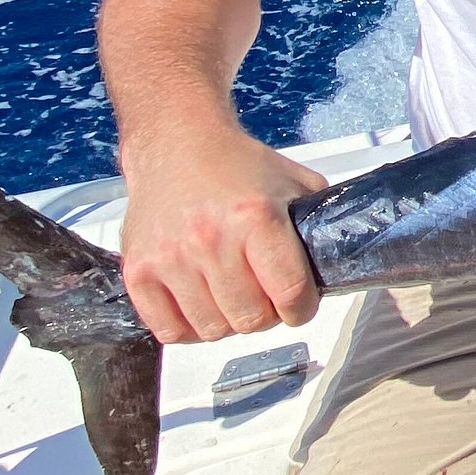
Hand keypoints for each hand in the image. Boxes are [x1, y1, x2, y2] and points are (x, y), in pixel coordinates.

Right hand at [120, 128, 328, 343]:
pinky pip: (169, 330)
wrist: (177, 143)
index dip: (302, 309)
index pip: (290, 293)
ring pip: (212, 330)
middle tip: (266, 298)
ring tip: (233, 296)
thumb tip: (337, 259)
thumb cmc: (237, 165)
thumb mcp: (293, 181)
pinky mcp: (138, 271)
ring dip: (229, 321)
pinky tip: (201, 303)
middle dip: (267, 315)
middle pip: (251, 319)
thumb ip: (316, 221)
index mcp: (256, 217)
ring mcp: (170, 258)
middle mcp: (210, 239)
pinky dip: (189, 328)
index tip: (300, 305)